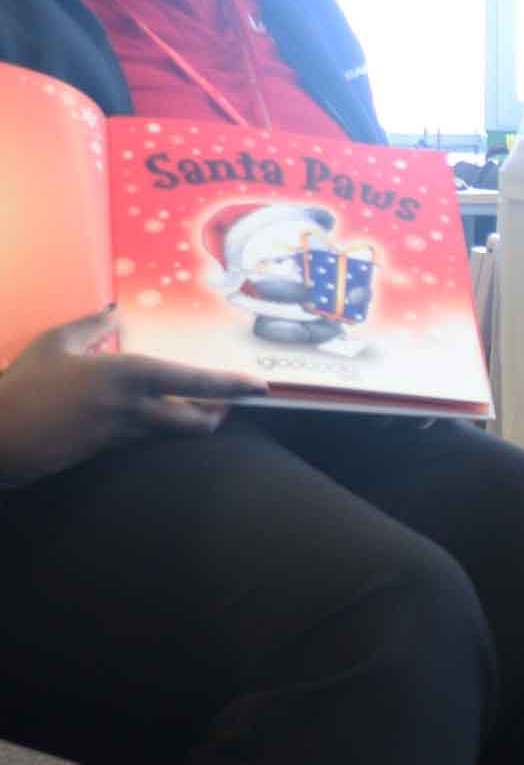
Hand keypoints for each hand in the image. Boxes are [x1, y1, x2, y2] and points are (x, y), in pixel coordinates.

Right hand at [0, 309, 264, 484]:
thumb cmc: (23, 385)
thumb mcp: (55, 344)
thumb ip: (92, 326)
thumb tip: (116, 311)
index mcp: (127, 374)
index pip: (194, 381)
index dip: (231, 385)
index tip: (259, 387)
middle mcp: (134, 407)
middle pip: (197, 420)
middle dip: (218, 413)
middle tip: (228, 402)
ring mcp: (123, 435)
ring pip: (174, 433)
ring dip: (190, 422)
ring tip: (201, 408)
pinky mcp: (109, 453)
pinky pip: (147, 440)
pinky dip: (159, 430)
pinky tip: (154, 419)